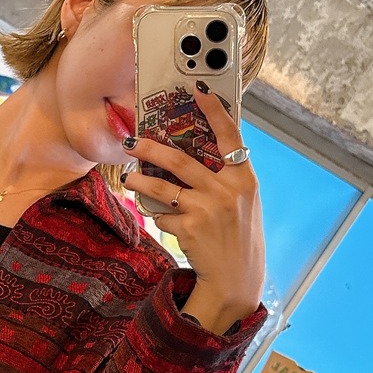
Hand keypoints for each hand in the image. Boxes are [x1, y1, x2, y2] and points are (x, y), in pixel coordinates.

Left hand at [122, 84, 264, 334]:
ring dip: (139, 180)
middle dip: (151, 148)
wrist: (236, 280)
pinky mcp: (189, 228)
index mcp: (244, 179)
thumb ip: (226, 180)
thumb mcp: (243, 204)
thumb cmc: (239, 238)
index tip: (199, 91)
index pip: (230, 137)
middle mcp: (227, 191)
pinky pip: (163, 215)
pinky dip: (159, 216)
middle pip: (181, 160)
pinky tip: (164, 221)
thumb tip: (196, 154)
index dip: (214, 111)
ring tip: (128, 177)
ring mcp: (207, 209)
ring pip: (162, 187)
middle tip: (132, 141)